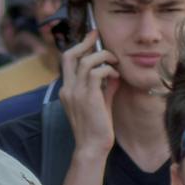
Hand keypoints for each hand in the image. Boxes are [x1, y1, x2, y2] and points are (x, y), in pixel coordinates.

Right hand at [56, 30, 118, 154]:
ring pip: (86, 61)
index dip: (79, 46)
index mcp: (67, 90)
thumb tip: (114, 74)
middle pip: (69, 55)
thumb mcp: (100, 103)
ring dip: (103, 57)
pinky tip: (116, 77)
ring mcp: (76, 93)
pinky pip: (97, 73)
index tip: (92, 38)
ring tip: (115, 62)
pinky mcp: (88, 97)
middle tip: (98, 36)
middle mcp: (68, 89)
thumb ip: (105, 87)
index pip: (67, 61)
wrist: (92, 147)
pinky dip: (109, 70)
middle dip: (85, 42)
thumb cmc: (96, 128)